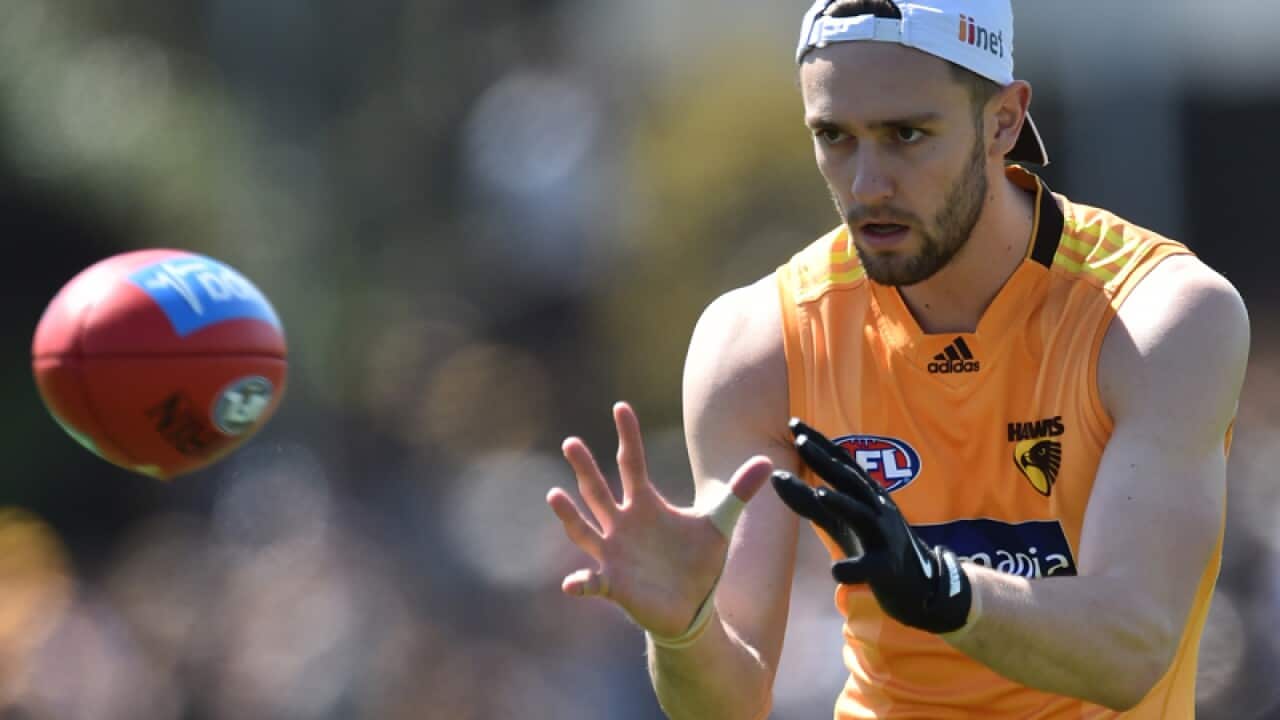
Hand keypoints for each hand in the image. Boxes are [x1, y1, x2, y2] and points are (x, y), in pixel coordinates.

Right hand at [547, 402, 772, 639]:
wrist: (691, 606)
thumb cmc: (697, 561)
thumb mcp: (719, 523)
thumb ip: (738, 491)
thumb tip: (769, 461)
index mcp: (645, 504)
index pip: (632, 463)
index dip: (627, 435)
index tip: (620, 406)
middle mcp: (623, 524)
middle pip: (599, 490)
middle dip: (585, 468)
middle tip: (571, 442)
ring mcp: (614, 553)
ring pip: (585, 529)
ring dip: (570, 515)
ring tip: (554, 495)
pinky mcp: (614, 584)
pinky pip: (592, 582)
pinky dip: (581, 583)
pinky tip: (572, 583)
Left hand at [771, 419, 971, 633]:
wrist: (918, 582)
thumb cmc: (871, 542)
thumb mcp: (838, 520)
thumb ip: (808, 500)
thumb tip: (775, 476)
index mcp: (865, 493)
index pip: (840, 461)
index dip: (818, 442)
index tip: (793, 422)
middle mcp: (876, 508)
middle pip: (850, 480)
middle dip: (825, 460)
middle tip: (800, 441)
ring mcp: (884, 536)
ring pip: (863, 516)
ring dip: (843, 504)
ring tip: (820, 493)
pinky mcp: (887, 568)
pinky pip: (869, 567)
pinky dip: (853, 567)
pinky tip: (837, 570)